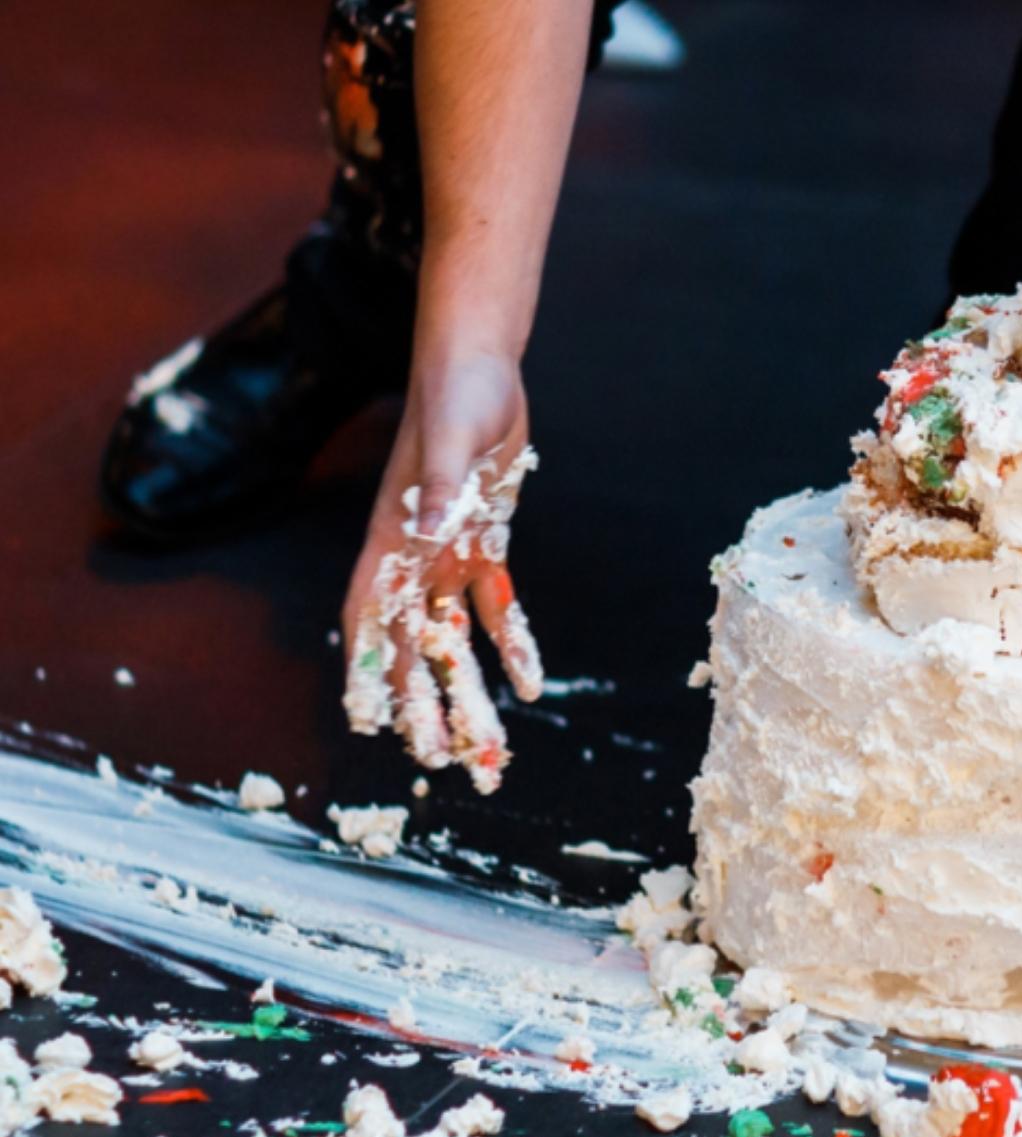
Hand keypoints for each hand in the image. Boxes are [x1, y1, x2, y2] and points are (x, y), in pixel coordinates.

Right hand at [341, 351, 544, 792]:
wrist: (480, 365)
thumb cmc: (455, 393)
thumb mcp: (450, 439)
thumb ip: (437, 487)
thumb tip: (426, 528)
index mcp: (390, 537)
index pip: (368, 617)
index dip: (364, 669)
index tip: (367, 720)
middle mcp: (412, 555)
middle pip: (411, 643)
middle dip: (422, 703)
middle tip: (438, 760)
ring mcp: (446, 552)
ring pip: (453, 637)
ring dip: (467, 688)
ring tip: (486, 744)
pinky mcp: (482, 543)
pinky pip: (497, 604)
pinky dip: (511, 643)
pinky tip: (530, 683)